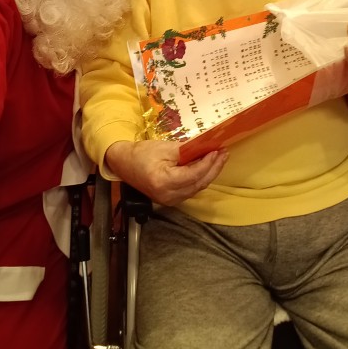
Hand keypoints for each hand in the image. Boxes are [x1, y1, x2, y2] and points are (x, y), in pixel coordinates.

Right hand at [104, 138, 227, 205]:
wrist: (124, 164)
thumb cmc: (141, 153)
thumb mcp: (164, 148)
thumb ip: (186, 150)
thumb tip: (206, 147)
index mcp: (164, 182)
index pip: (193, 174)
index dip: (208, 163)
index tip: (217, 150)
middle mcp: (168, 196)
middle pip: (199, 183)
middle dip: (214, 168)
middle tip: (224, 153)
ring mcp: (170, 200)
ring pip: (197, 188)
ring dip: (209, 173)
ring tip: (219, 158)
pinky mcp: (171, 199)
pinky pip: (191, 189)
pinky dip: (200, 178)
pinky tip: (207, 167)